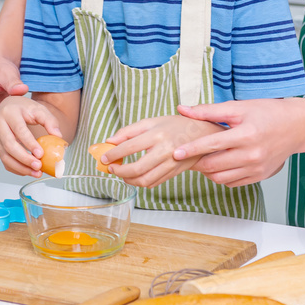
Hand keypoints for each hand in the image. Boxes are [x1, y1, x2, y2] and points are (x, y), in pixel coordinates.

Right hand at [0, 96, 63, 176]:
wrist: (9, 106)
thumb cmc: (24, 108)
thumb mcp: (39, 109)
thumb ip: (50, 121)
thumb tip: (58, 136)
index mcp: (10, 113)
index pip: (19, 130)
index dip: (29, 143)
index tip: (40, 153)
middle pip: (9, 145)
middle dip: (24, 158)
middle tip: (39, 166)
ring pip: (5, 156)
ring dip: (20, 167)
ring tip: (36, 172)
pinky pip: (4, 160)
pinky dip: (16, 169)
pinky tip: (28, 171)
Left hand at [101, 115, 224, 187]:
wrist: (201, 135)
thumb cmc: (174, 126)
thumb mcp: (151, 122)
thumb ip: (128, 131)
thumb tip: (109, 141)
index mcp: (157, 134)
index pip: (129, 147)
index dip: (113, 154)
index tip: (104, 157)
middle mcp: (164, 150)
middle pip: (136, 168)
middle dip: (119, 171)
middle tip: (111, 168)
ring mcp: (170, 164)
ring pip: (145, 180)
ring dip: (128, 180)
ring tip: (121, 173)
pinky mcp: (174, 173)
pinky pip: (154, 183)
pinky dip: (141, 182)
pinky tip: (135, 176)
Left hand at [172, 99, 302, 186]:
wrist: (296, 127)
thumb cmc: (268, 113)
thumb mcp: (239, 107)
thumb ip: (209, 111)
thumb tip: (183, 110)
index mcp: (246, 135)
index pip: (212, 145)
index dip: (192, 149)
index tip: (176, 153)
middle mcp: (252, 155)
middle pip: (213, 165)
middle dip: (196, 162)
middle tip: (186, 155)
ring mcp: (256, 168)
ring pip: (220, 178)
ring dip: (206, 171)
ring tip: (201, 159)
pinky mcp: (259, 176)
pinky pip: (232, 183)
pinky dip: (220, 176)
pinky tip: (218, 164)